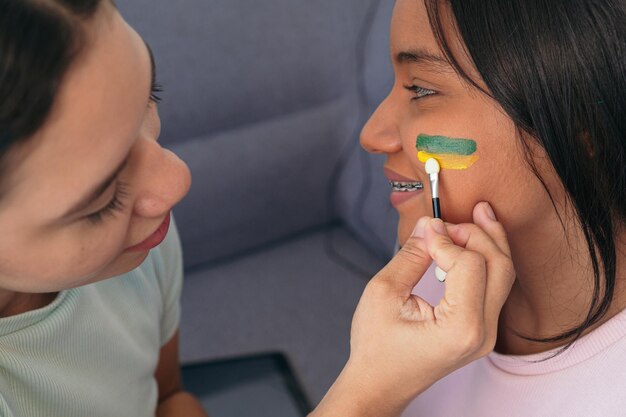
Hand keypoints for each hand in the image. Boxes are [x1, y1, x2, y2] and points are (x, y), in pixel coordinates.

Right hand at [321, 202, 514, 415]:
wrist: (379, 383)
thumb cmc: (376, 347)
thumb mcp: (384, 293)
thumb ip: (411, 255)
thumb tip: (429, 225)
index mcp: (461, 328)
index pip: (470, 264)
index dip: (447, 240)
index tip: (424, 232)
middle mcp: (483, 333)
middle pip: (500, 265)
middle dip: (478, 233)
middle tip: (451, 219)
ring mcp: (487, 334)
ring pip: (504, 274)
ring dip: (488, 242)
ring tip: (476, 215)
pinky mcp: (482, 330)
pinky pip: (495, 286)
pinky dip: (485, 259)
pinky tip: (472, 241)